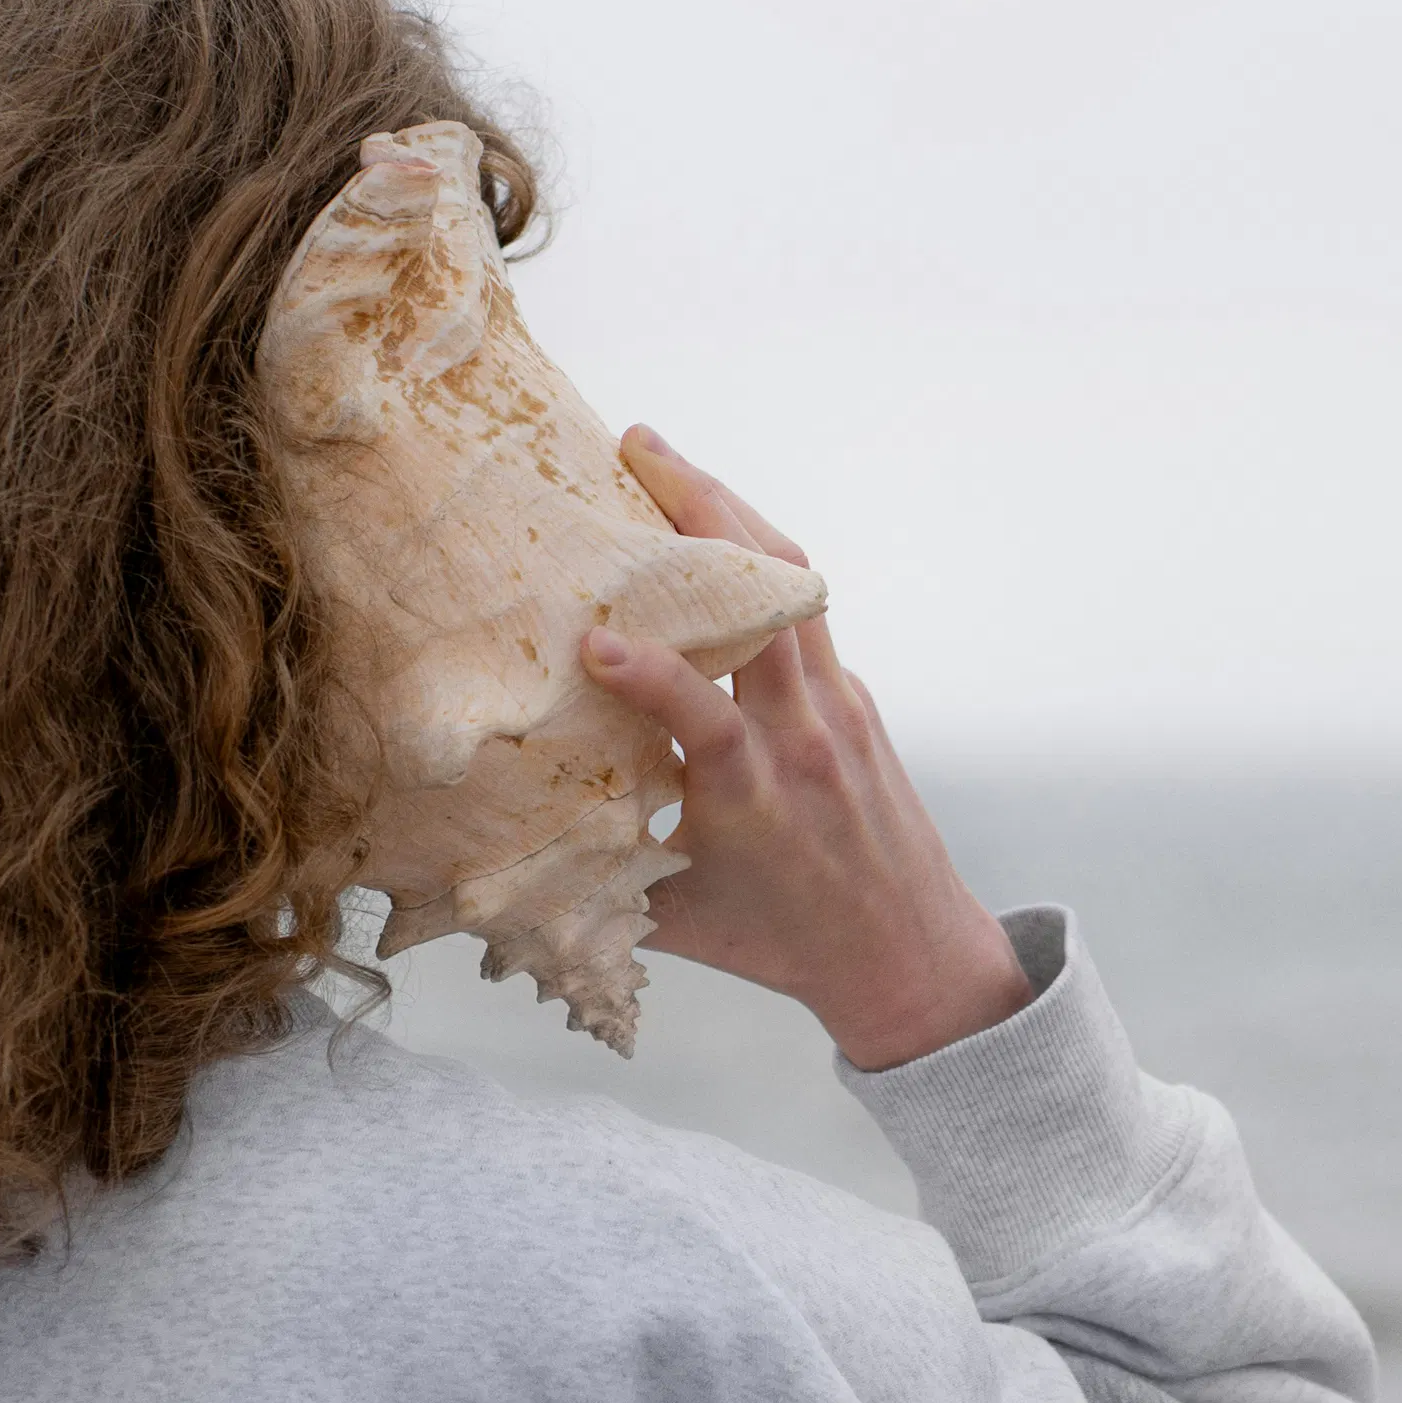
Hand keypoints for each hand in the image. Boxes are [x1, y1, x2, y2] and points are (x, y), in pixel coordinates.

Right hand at [579, 428, 1031, 1069]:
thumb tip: (489, 866)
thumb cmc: (787, 948)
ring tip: (666, 461)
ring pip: (796, 583)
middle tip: (635, 447)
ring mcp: (839, 708)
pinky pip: (806, 608)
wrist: (912, 955)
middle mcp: (804, 738)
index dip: (652, 677)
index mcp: (756, 797)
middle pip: (769, 602)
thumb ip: (595, 883)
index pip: (707, 720)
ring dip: (732, 511)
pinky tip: (709, 534)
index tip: (592, 640)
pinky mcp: (854, 697)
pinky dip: (756, 561)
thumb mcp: (680, 923)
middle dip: (703, 512)